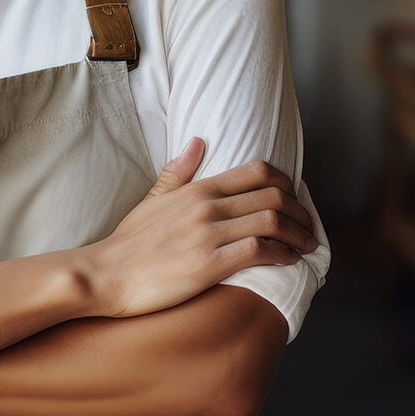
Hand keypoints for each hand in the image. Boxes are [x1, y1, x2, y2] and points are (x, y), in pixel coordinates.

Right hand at [81, 137, 318, 317]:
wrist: (105, 274)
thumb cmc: (128, 242)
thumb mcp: (153, 199)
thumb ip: (179, 172)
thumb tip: (198, 141)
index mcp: (197, 189)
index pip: (258, 172)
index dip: (287, 185)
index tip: (296, 201)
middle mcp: (206, 206)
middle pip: (274, 196)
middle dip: (301, 213)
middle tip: (308, 227)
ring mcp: (208, 234)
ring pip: (272, 221)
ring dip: (298, 235)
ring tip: (306, 246)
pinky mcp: (209, 264)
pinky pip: (259, 250)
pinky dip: (282, 255)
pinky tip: (288, 261)